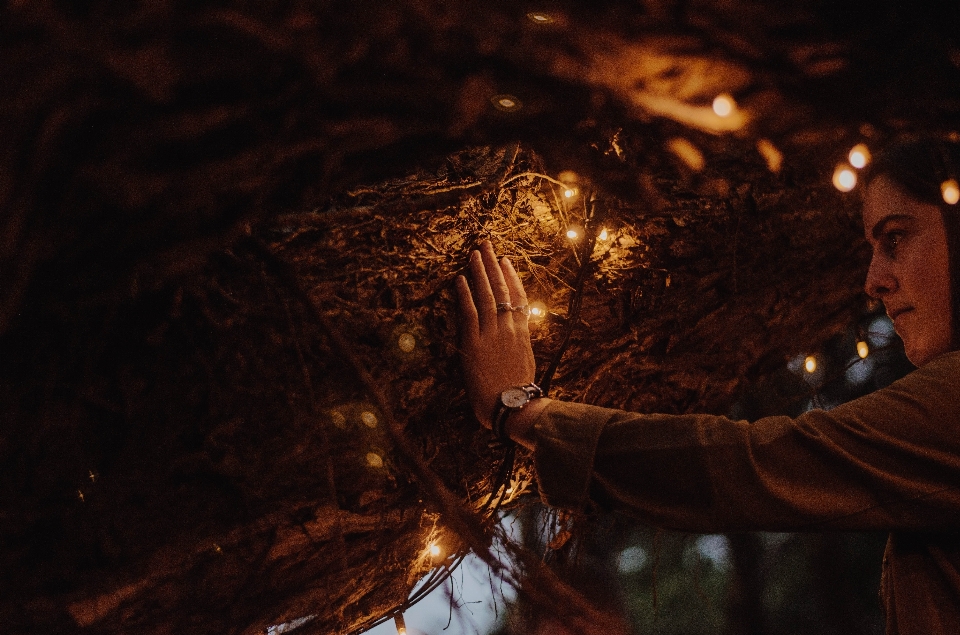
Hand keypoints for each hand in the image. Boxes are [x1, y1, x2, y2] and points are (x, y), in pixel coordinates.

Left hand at [456, 241, 536, 428]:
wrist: (513, 407)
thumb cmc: (518, 393)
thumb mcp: (525, 363)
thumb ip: (519, 346)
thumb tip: (516, 338)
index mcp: (522, 334)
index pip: (518, 297)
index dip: (511, 277)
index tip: (506, 261)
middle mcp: (508, 328)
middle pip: (502, 289)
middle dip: (494, 265)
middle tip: (487, 246)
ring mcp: (492, 334)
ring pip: (486, 295)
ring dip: (479, 273)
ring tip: (474, 254)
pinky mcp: (475, 343)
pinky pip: (469, 312)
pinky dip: (465, 294)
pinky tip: (460, 279)